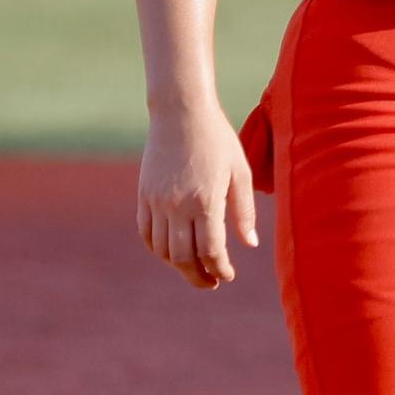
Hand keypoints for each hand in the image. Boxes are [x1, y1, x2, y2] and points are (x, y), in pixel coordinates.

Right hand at [137, 106, 258, 289]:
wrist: (180, 112)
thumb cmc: (217, 139)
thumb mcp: (239, 171)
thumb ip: (244, 210)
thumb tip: (250, 244)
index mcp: (205, 201)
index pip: (211, 251)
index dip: (220, 269)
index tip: (228, 275)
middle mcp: (178, 205)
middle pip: (184, 258)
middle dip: (198, 277)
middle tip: (212, 282)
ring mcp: (157, 202)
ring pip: (163, 251)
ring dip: (179, 266)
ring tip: (195, 267)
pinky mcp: (144, 196)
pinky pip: (146, 234)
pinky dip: (158, 249)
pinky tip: (172, 251)